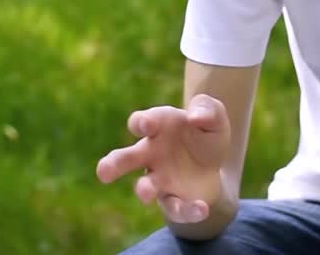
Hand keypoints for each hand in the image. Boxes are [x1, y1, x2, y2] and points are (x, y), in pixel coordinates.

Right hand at [96, 94, 230, 223]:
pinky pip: (175, 207)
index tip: (146, 125)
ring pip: (143, 187)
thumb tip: (194, 118)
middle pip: (126, 158)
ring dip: (143, 191)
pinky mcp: (173, 199)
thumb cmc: (205, 132)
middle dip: (114, 164)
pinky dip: (188, 210)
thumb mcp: (214, 116)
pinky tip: (201, 208)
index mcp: (157, 126)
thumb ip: (207, 110)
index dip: (141, 123)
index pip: (141, 122)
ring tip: (144, 194)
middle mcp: (151, 153)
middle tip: (103, 172)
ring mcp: (159, 178)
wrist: (215, 163)